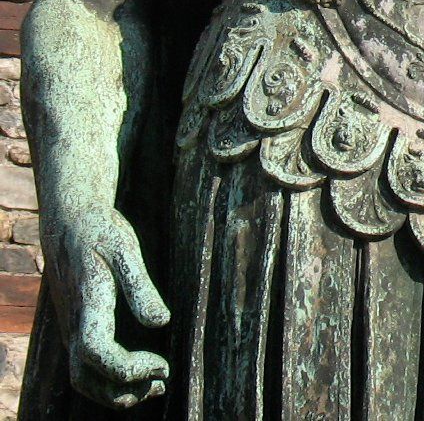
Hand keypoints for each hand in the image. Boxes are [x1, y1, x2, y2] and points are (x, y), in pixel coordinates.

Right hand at [43, 206, 169, 407]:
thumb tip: (161, 322)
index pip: (97, 354)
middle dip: (122, 392)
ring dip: (114, 392)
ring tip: (154, 385)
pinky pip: (84, 366)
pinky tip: (139, 369)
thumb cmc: (101, 232)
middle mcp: (73, 324)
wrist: (69, 221)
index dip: (128, 369)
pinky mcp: (75, 327)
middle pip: (84, 379)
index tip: (163, 364)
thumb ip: (141, 287)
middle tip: (162, 382)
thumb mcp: (126, 249)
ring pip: (81, 379)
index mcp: (87, 305)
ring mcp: (71, 328)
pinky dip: (108, 379)